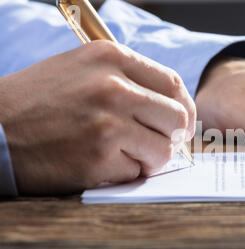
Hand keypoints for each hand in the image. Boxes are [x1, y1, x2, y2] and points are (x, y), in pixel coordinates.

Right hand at [0, 41, 195, 194]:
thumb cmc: (39, 103)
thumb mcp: (82, 71)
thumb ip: (128, 81)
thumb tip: (172, 106)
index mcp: (111, 57)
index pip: (173, 84)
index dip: (184, 109)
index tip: (180, 125)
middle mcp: (113, 86)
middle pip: (177, 118)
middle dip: (171, 138)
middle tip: (155, 146)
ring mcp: (107, 122)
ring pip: (163, 150)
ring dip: (148, 159)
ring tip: (121, 155)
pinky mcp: (99, 156)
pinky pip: (136, 172)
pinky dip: (124, 173)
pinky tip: (99, 163)